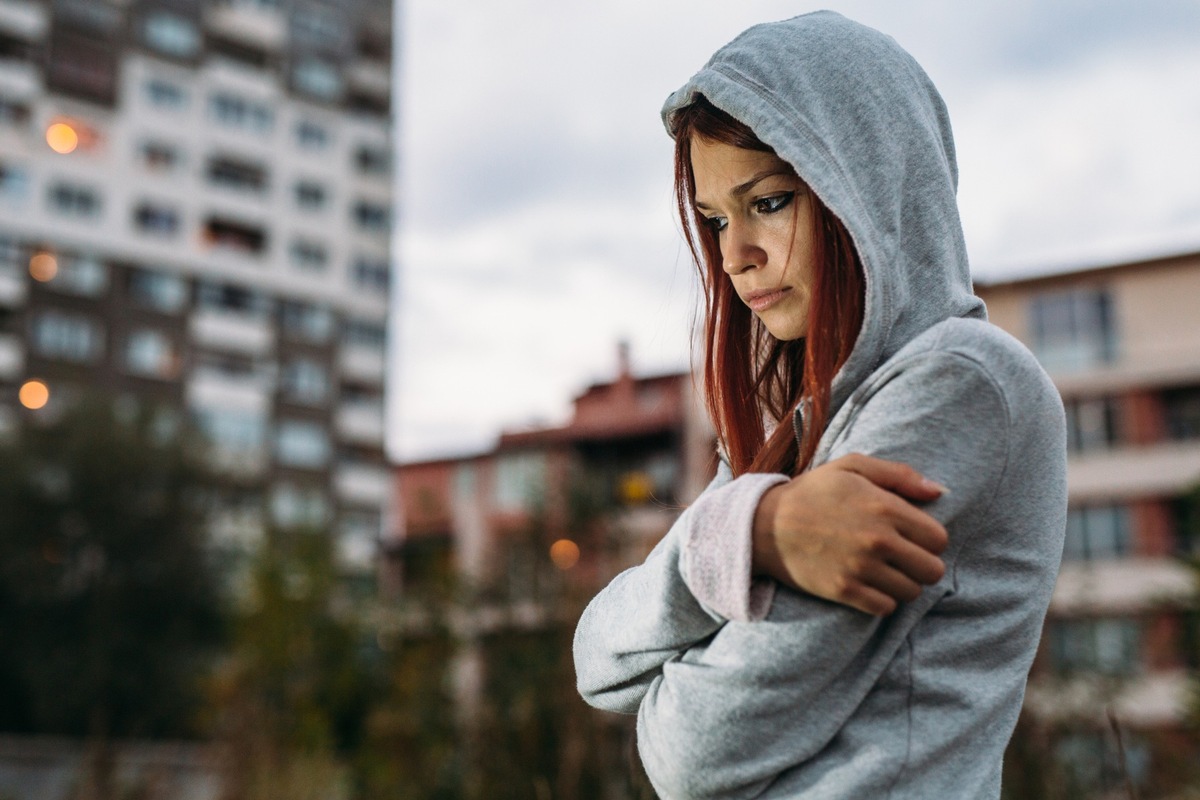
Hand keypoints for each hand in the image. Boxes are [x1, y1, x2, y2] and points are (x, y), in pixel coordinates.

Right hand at [752, 453, 948, 614]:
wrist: (764, 524)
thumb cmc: (813, 491)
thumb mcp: (853, 467)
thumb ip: (900, 475)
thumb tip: (941, 491)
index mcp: (885, 508)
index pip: (939, 539)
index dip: (929, 538)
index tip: (912, 536)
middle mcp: (878, 541)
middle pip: (933, 570)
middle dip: (922, 564)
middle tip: (902, 557)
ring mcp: (861, 569)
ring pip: (912, 592)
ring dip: (902, 583)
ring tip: (884, 570)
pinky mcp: (844, 591)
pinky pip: (886, 608)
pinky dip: (882, 600)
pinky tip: (869, 584)